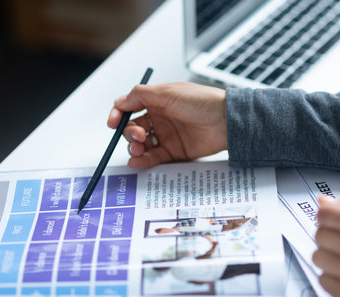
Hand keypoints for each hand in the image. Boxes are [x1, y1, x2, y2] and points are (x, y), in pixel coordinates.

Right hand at [108, 82, 226, 167]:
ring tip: (138, 148)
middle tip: (138, 135)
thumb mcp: (167, 93)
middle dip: (129, 133)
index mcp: (157, 101)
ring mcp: (167, 136)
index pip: (129, 108)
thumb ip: (140, 96)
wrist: (226, 121)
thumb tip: (120, 101)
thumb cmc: (202, 102)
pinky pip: (154, 157)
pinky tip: (137, 161)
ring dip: (134, 147)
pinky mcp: (175, 152)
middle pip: (133, 129)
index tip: (113, 122)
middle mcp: (160, 119)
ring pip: (142, 144)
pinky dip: (143, 160)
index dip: (118, 115)